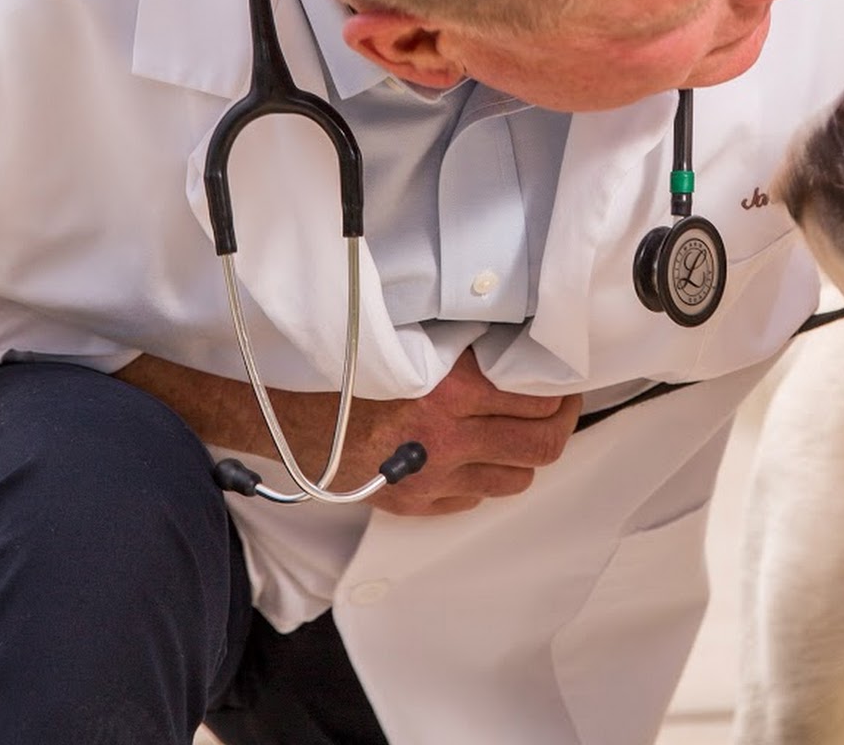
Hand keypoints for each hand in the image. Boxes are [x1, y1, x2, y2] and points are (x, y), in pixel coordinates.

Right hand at [192, 345, 579, 516]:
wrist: (278, 410)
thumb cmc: (342, 364)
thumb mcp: (410, 340)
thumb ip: (463, 348)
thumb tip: (515, 345)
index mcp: (450, 390)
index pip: (537, 400)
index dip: (562, 389)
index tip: (565, 378)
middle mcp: (446, 439)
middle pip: (539, 446)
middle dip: (559, 425)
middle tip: (561, 406)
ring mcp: (430, 478)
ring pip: (513, 480)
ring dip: (524, 455)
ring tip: (520, 431)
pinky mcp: (409, 503)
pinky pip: (471, 500)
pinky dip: (483, 479)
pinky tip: (476, 455)